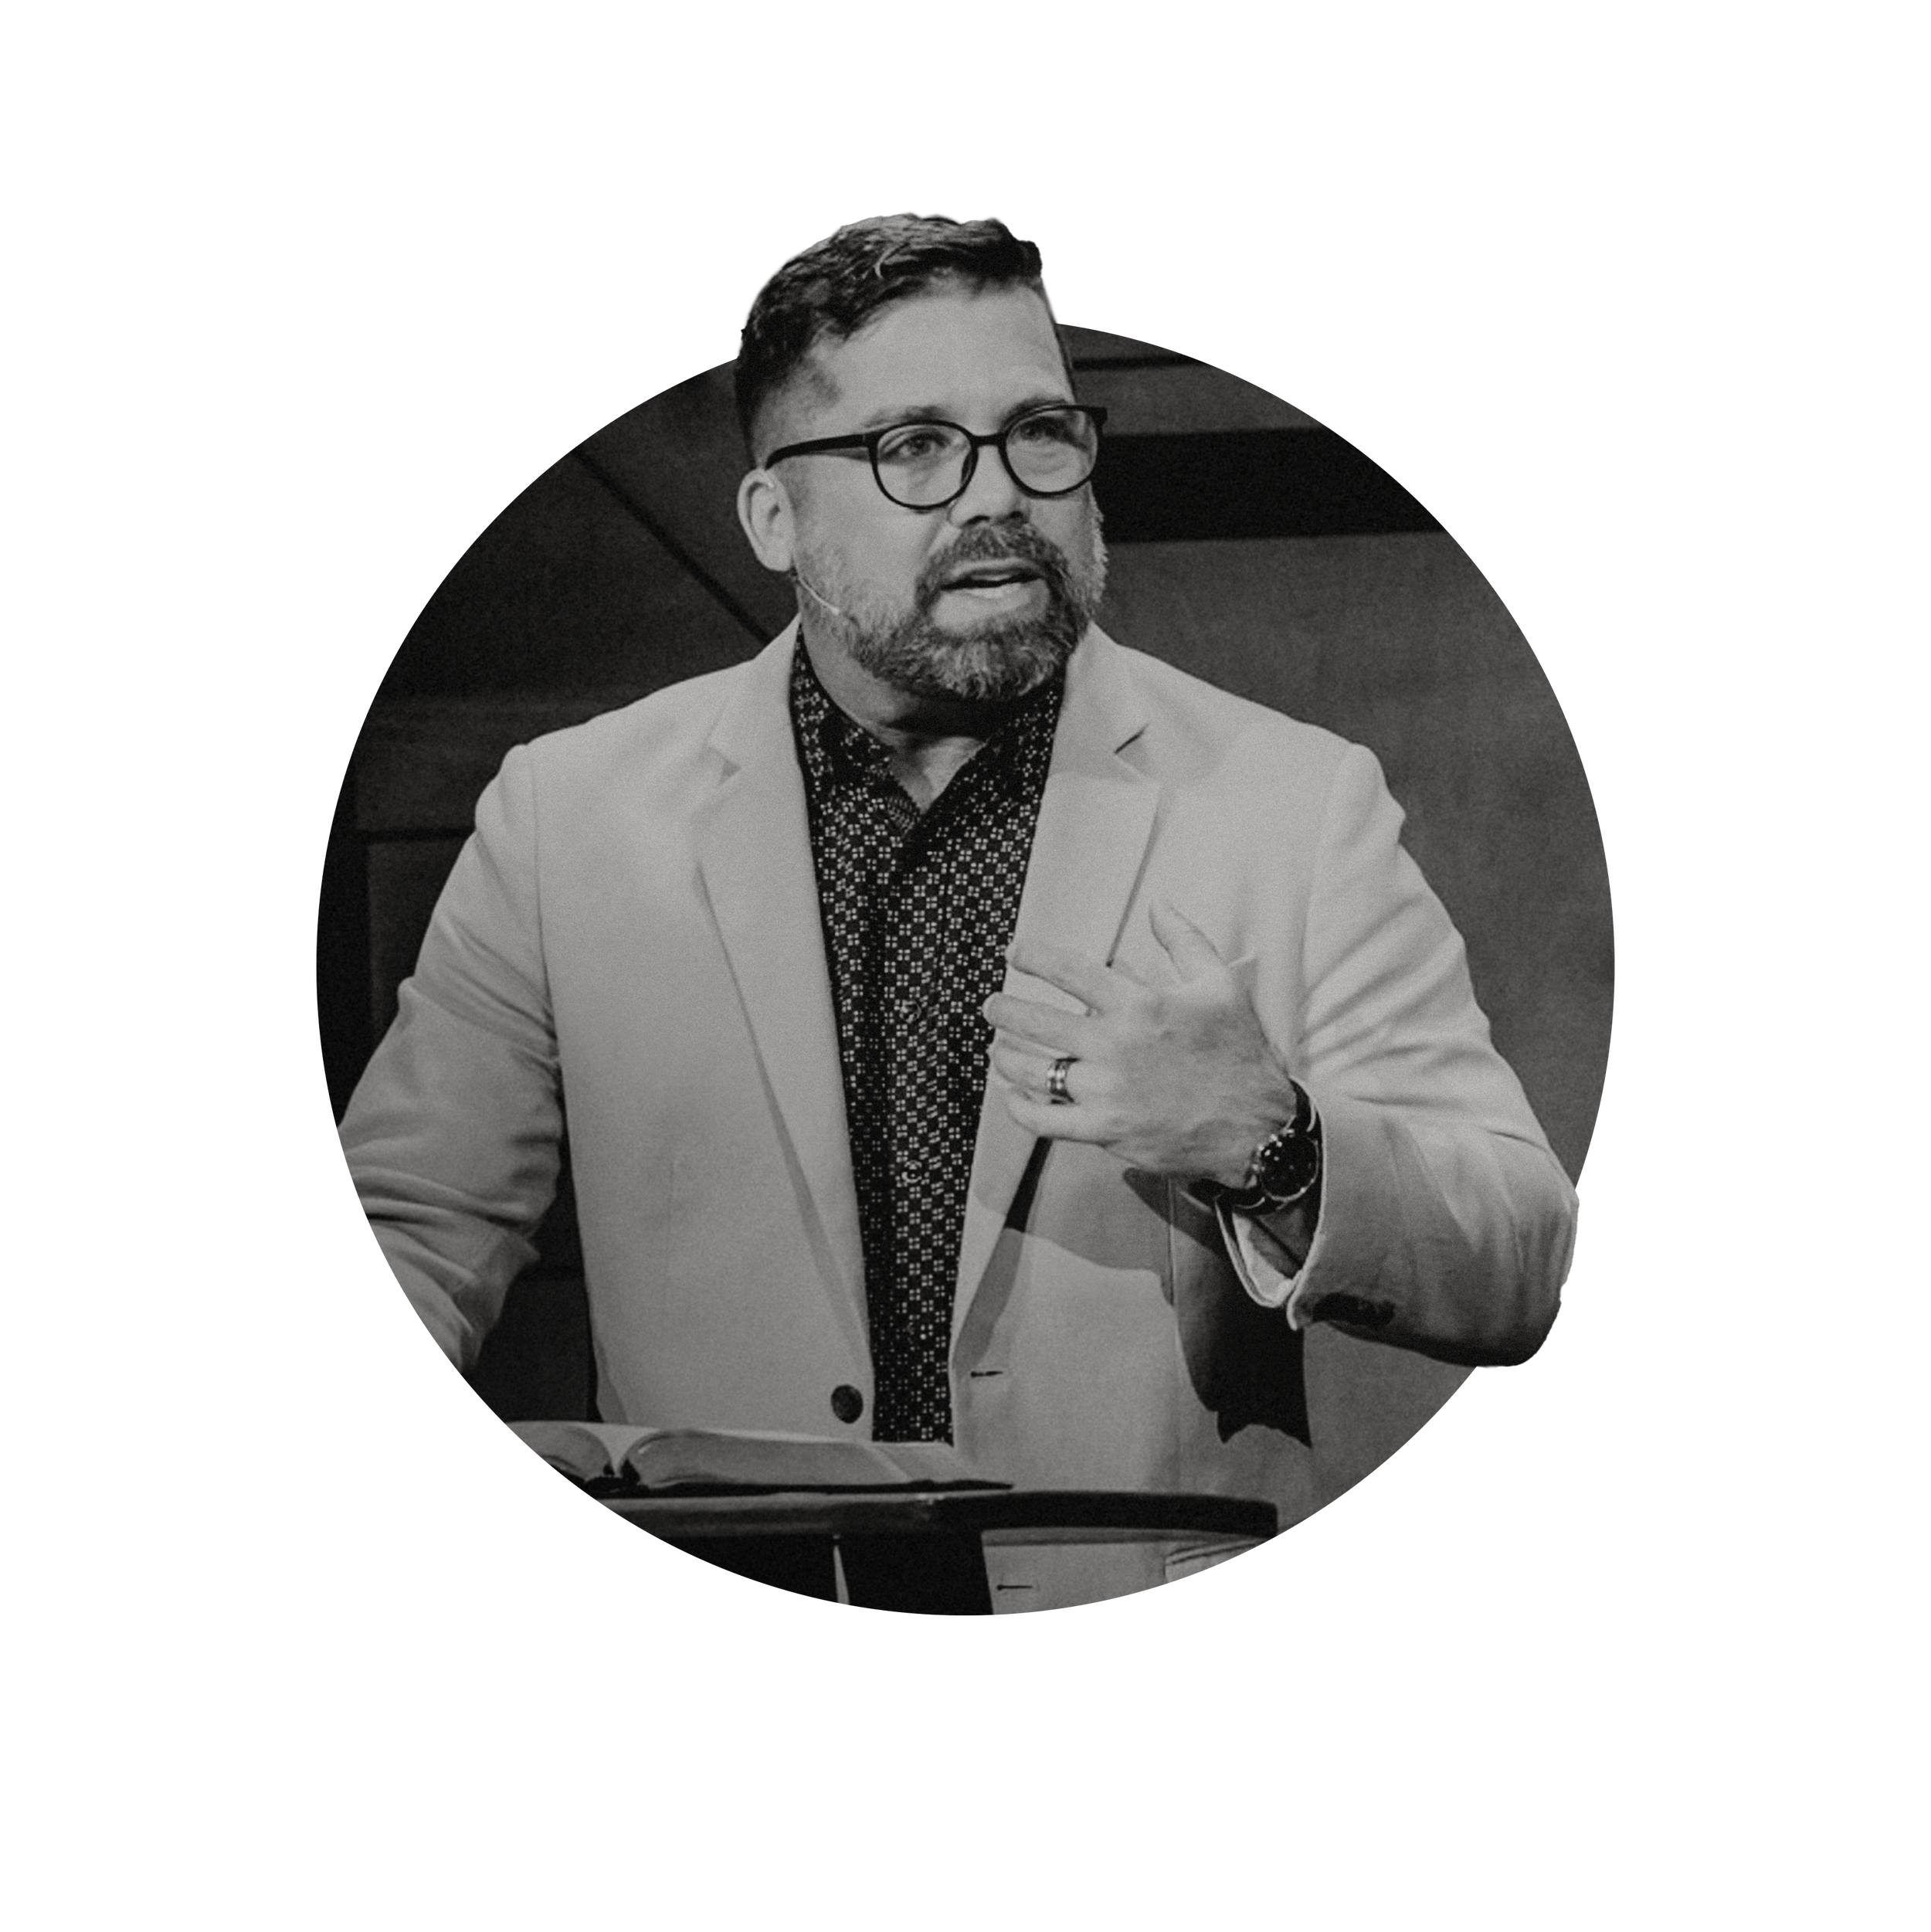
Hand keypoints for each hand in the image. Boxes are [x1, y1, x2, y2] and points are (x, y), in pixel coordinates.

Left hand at [984, 900, 1300, 1185]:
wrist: (1257, 1127)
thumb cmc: (1239, 1053)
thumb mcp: (1221, 984)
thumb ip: (1184, 939)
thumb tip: (1158, 903)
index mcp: (1140, 1005)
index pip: (1070, 971)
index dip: (1034, 957)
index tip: (1015, 952)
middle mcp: (1116, 1045)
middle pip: (1037, 1022)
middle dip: (1004, 1010)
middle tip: (991, 1005)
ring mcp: (1107, 1091)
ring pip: (1033, 1071)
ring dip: (1006, 1057)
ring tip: (997, 1049)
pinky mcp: (1105, 1131)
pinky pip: (1045, 1120)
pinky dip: (1020, 1107)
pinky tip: (1012, 1096)